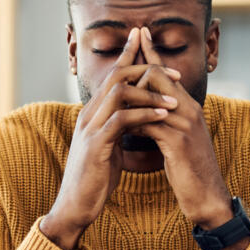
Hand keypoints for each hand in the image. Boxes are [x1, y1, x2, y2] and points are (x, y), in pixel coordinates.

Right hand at [41, 27, 180, 249]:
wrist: (76, 206)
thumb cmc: (94, 179)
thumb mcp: (108, 147)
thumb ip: (117, 129)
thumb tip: (134, 119)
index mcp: (92, 114)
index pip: (111, 76)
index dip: (129, 56)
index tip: (148, 44)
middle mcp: (88, 115)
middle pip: (115, 75)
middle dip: (145, 68)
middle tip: (174, 71)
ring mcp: (90, 128)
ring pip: (119, 93)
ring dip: (150, 93)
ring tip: (174, 99)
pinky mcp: (96, 144)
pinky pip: (121, 120)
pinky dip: (144, 115)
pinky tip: (162, 116)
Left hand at [129, 26, 233, 230]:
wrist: (208, 197)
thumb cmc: (190, 170)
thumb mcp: (177, 141)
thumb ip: (163, 122)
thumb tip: (142, 112)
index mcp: (188, 107)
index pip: (168, 72)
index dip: (152, 52)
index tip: (138, 33)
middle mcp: (189, 110)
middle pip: (159, 75)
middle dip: (135, 68)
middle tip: (118, 65)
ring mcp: (185, 125)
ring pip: (151, 96)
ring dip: (129, 96)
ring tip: (110, 95)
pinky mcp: (178, 143)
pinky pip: (149, 123)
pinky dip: (133, 122)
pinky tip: (120, 126)